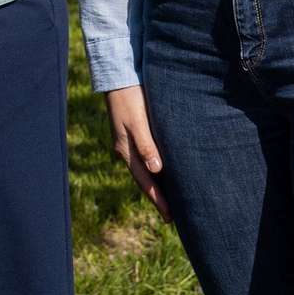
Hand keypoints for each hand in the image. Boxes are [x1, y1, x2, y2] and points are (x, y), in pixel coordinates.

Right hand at [104, 86, 169, 221]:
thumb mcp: (137, 121)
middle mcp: (127, 151)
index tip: (171, 217)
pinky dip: (158, 169)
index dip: (158, 200)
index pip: (145, 183)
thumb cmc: (130, 98)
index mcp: (126, 151)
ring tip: (174, 198)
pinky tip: (167, 171)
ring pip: (147, 170)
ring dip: (159, 184)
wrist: (119, 77)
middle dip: (159, 197)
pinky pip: (148, 157)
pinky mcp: (137, 133)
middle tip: (174, 216)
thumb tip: (156, 171)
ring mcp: (130, 143)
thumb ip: (146, 145)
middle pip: (145, 180)